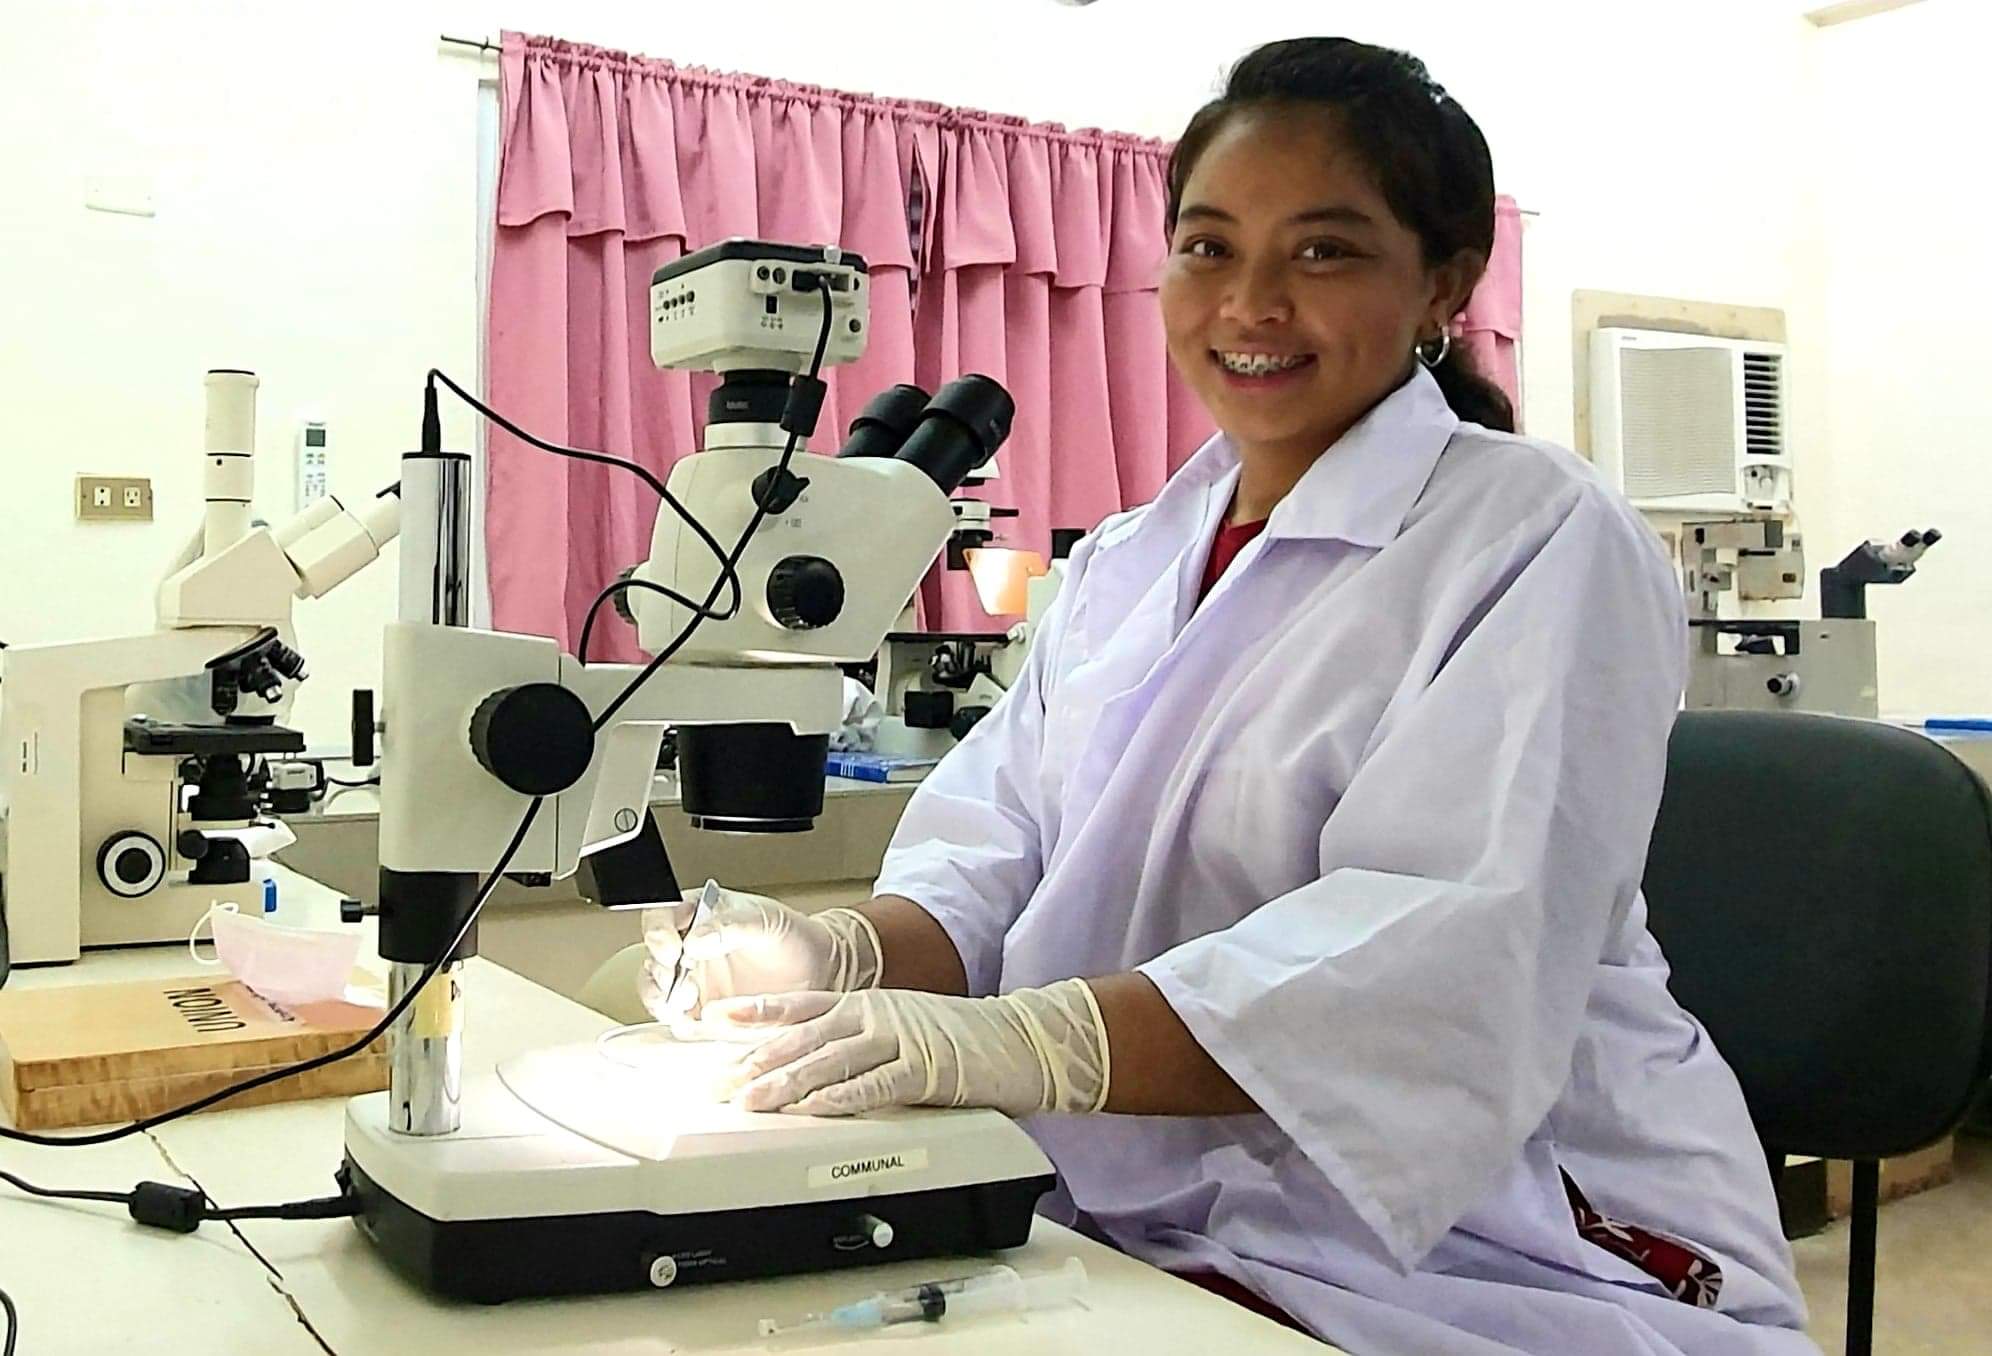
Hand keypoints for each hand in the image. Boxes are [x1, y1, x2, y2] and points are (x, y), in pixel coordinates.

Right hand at [638, 886, 879, 1024]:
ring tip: (687, 1001)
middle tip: (680, 978)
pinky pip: (677, 1018)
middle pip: (653, 956)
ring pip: (656, 989)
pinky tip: (693, 1021)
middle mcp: (689, 947)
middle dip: (660, 970)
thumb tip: (696, 939)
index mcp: (700, 915)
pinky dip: (679, 1022)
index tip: (671, 947)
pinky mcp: (702, 1011)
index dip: (657, 931)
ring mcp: (693, 980)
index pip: (661, 915)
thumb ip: (731, 925)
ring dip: (662, 998)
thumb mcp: (765, 920)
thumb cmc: (793, 936)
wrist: (819, 971)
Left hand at [707, 980, 1110, 1117]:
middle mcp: (876, 1013)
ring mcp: (898, 1038)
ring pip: (829, 1059)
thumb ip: (858, 1036)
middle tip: (722, 1083)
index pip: (800, 1005)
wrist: (1018, 1039)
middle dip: (757, 1060)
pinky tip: (811, 1110)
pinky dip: (838, 1099)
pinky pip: (871, 1085)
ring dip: (785, 1082)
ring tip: (751, 1101)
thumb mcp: (900, 1023)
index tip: (716, 1022)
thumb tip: (810, 1059)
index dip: (757, 1014)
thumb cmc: (961, 1038)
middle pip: (805, 1036)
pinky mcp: (922, 1068)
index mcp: (867, 1002)